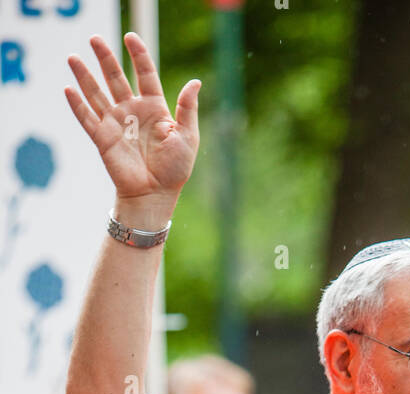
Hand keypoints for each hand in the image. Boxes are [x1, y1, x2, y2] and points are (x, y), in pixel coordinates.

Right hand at [65, 32, 199, 206]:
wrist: (155, 195)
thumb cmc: (174, 169)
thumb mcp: (187, 136)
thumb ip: (187, 108)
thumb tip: (195, 82)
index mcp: (154, 108)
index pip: (145, 74)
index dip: (138, 54)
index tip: (130, 36)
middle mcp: (132, 111)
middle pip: (116, 77)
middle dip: (105, 58)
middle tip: (95, 38)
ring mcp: (116, 123)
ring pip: (97, 94)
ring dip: (84, 76)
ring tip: (73, 57)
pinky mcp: (103, 139)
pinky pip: (87, 118)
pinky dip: (77, 105)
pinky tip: (68, 89)